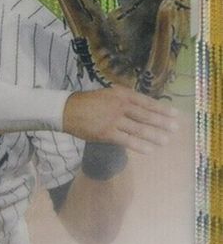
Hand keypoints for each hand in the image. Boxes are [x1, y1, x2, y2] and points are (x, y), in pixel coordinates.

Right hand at [62, 85, 178, 154]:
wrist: (67, 110)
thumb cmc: (89, 103)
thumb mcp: (109, 95)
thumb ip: (125, 100)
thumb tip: (143, 109)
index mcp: (122, 94)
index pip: (147, 102)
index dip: (162, 109)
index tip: (175, 114)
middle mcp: (120, 106)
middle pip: (146, 115)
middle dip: (162, 122)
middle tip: (175, 128)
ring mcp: (113, 120)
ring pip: (139, 128)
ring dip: (154, 135)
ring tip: (165, 140)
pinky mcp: (107, 133)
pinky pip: (127, 140)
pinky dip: (139, 145)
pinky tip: (149, 149)